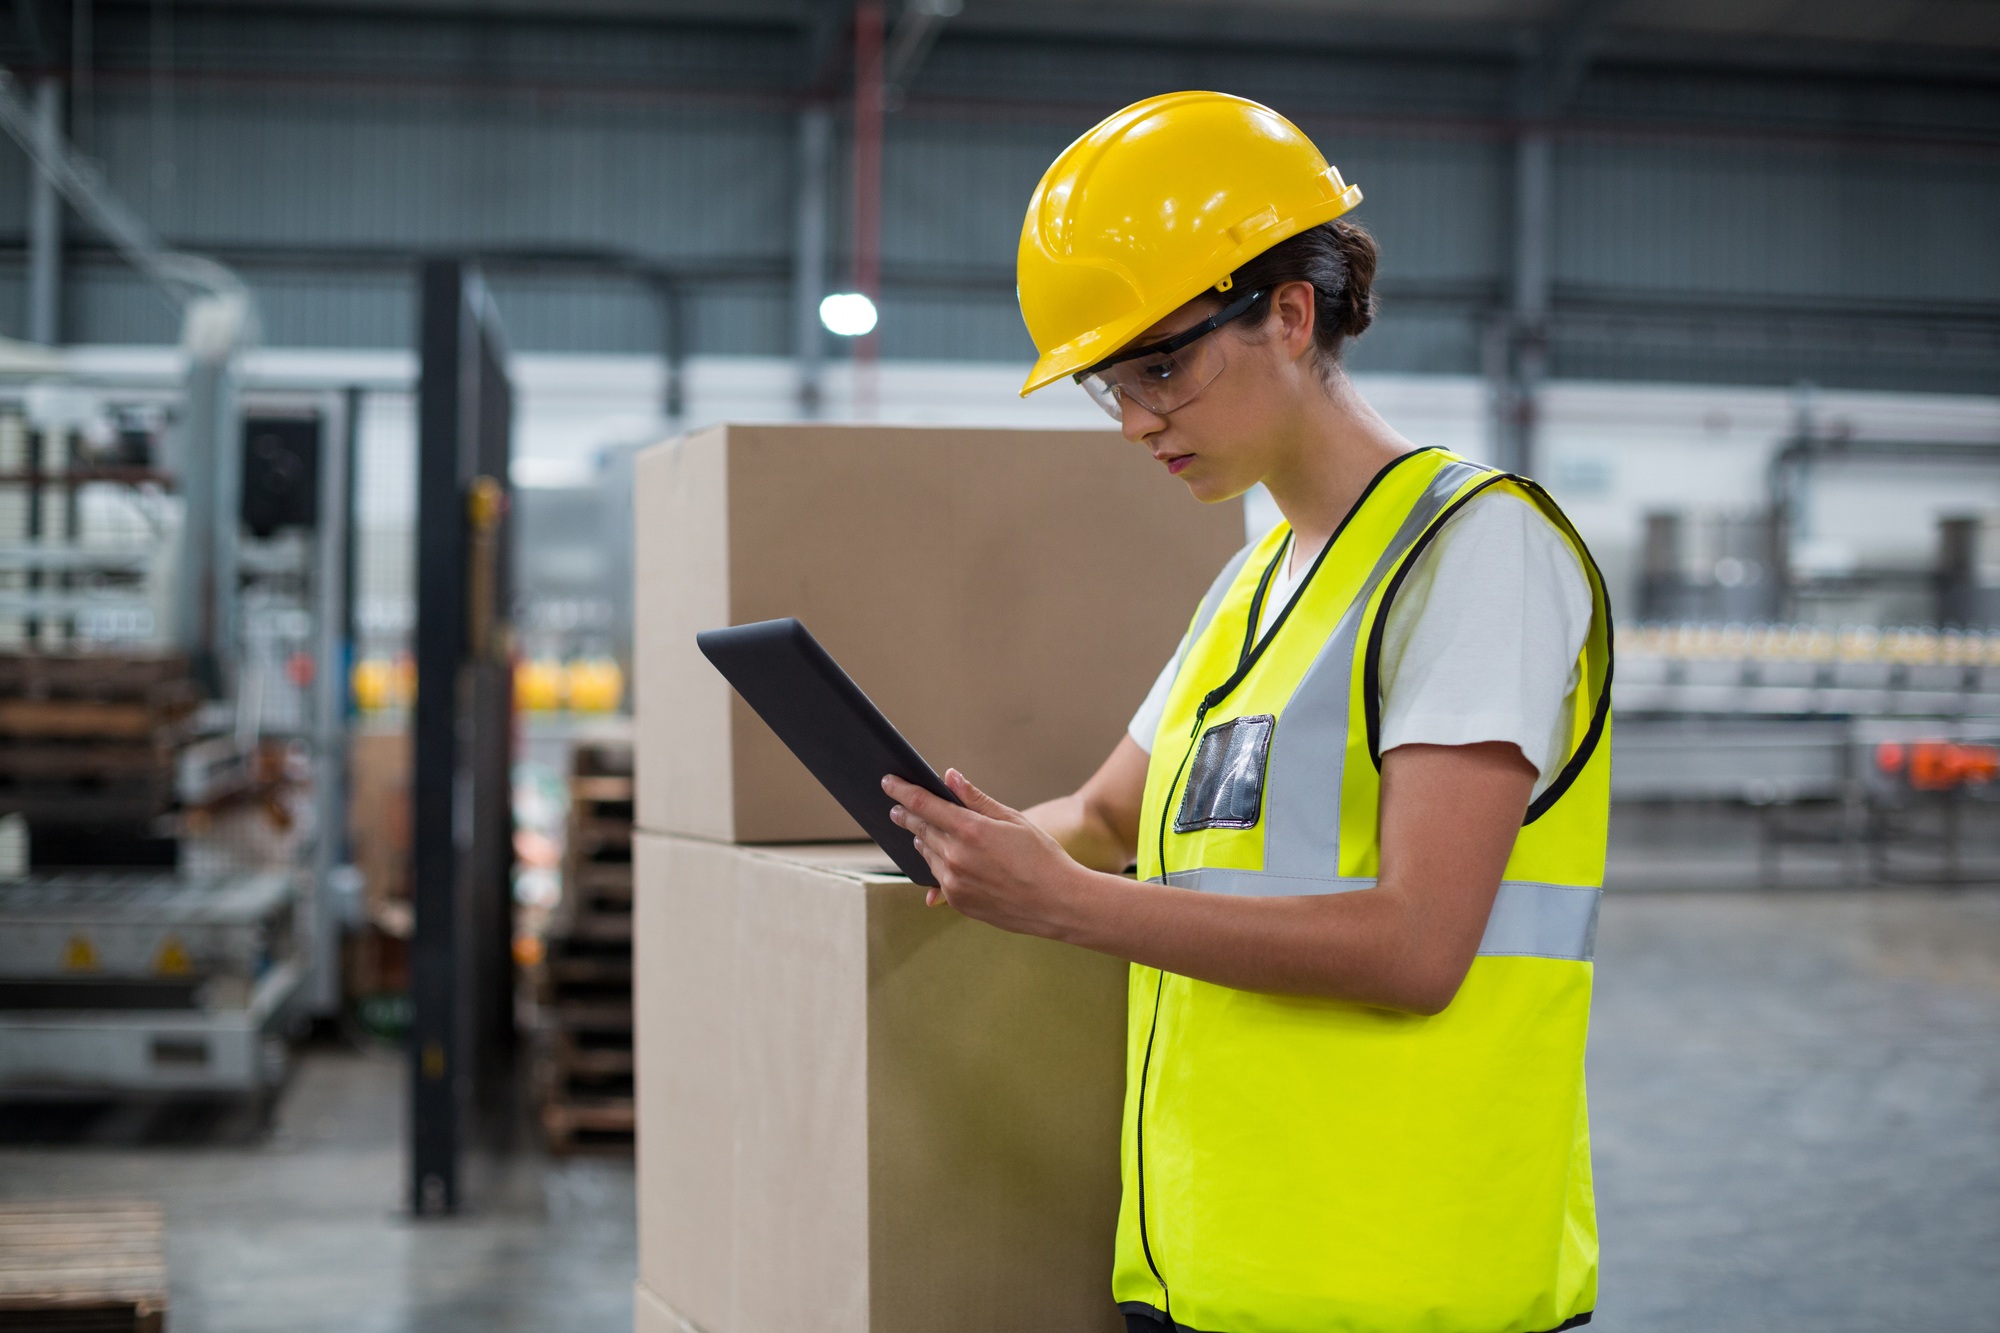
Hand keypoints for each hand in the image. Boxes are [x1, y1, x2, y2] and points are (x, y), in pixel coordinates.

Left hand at [884, 769, 1084, 936]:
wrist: (1058, 903)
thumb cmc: (1042, 857)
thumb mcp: (1013, 820)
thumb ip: (977, 799)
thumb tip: (950, 777)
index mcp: (970, 830)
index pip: (923, 804)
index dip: (902, 790)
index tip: (888, 782)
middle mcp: (955, 856)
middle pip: (920, 828)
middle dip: (906, 815)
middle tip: (896, 807)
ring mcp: (953, 882)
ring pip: (927, 853)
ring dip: (921, 840)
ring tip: (919, 831)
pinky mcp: (957, 901)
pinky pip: (938, 878)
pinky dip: (937, 864)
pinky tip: (943, 858)